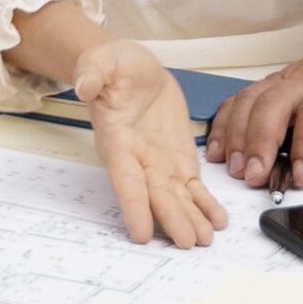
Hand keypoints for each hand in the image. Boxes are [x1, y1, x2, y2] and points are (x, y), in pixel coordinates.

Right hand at [75, 37, 228, 247]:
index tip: (140, 233)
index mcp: (117, 141)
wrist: (133, 69)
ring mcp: (159, 164)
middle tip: (189, 242)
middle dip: (172, 219)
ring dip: (191, 219)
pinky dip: (205, 205)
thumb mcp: (100, 61)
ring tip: (206, 240)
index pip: (125, 179)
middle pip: (156, 196)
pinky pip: (193, 188)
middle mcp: (138, 160)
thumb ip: (92, 74)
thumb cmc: (113, 66)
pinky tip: (218, 221)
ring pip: (176, 198)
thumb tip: (84, 86)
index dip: (133, 206)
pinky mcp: (179, 160)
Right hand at [206, 33, 302, 190]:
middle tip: (254, 176)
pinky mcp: (270, 86)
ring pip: (249, 101)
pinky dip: (224, 123)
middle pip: (272, 105)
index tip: (299, 176)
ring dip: (237, 135)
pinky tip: (218, 149)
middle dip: (258, 142)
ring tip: (234, 167)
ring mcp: (283, 81)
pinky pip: (239, 99)